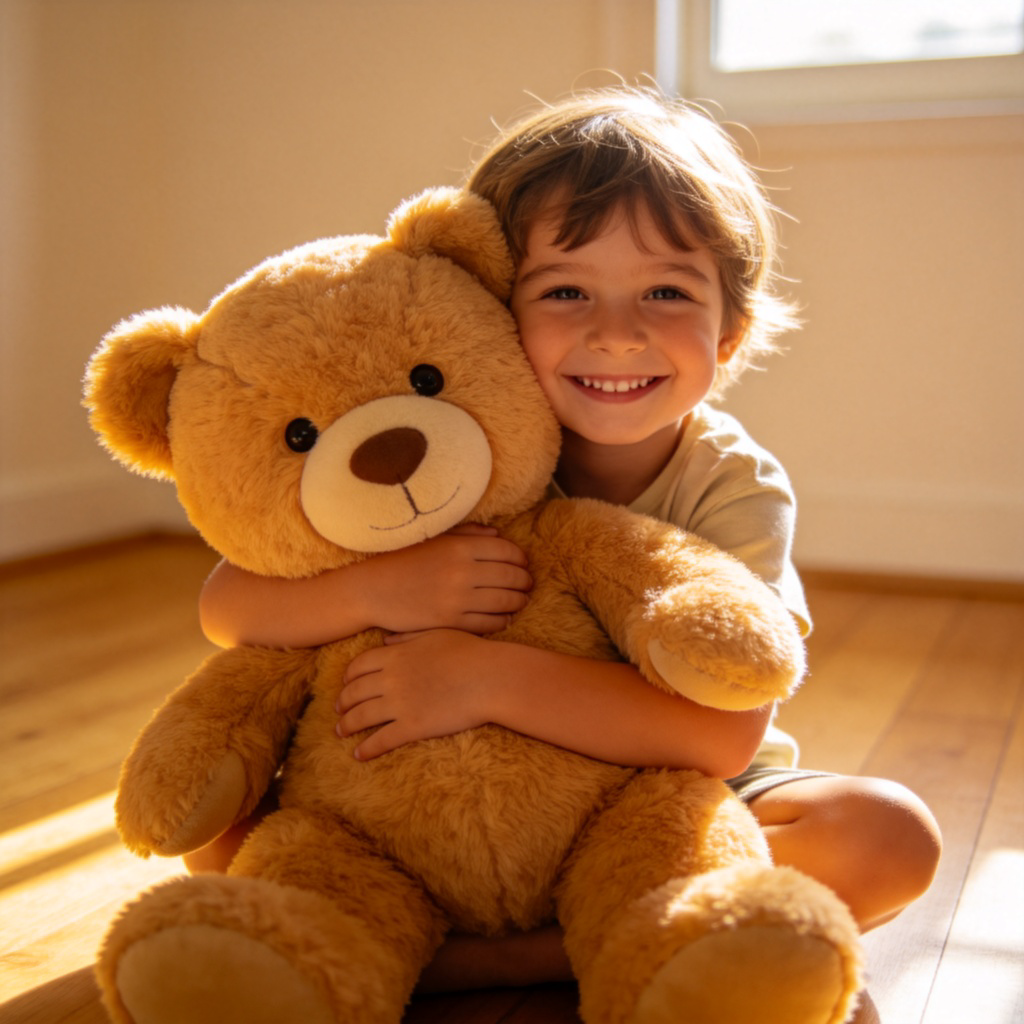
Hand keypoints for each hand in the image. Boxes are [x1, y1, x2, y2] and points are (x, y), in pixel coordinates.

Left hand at [337, 629, 494, 759]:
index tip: (345, 684)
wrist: (489, 678)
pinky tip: (359, 754)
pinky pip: (381, 741)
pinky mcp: (412, 727)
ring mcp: (400, 704)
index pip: (359, 666)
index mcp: (395, 656)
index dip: (348, 677)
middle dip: (343, 702)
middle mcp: (391, 680)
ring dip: (347, 726)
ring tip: (341, 731)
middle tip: (339, 710)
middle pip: (355, 692)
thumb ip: (407, 637)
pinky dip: (366, 749)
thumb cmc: (468, 653)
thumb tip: (386, 640)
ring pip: (361, 717)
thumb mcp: (435, 635)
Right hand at [360, 525, 530, 634]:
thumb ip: (469, 535)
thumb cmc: (404, 561)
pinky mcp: (451, 622)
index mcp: (460, 547)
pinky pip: (489, 623)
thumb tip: (498, 535)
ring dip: (518, 601)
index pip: (507, 551)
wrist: (372, 590)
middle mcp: (462, 571)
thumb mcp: (435, 540)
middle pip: (511, 576)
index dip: (521, 559)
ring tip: (520, 601)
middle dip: (525, 581)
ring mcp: (457, 599)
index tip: (523, 564)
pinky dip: (503, 621)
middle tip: (527, 584)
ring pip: (505, 601)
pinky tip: (503, 618)